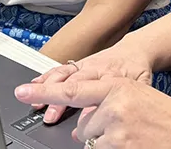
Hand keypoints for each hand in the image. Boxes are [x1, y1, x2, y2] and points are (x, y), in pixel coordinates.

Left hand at [15, 76, 170, 147]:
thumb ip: (110, 100)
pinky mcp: (119, 146)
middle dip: (97, 130)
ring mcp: (116, 128)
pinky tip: (134, 144)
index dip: (44, 91)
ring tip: (134, 137)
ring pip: (91, 140)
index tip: (23, 92)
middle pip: (83, 123)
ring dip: (107, 142)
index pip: (73, 89)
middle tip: (127, 129)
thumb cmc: (170, 119)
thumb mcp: (139, 96)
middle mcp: (114, 104)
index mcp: (118, 86)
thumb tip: (84, 118)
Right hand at [30, 45, 153, 123]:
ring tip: (32, 100)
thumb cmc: (138, 71)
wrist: (137, 49)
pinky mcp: (79, 62)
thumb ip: (118, 103)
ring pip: (61, 73)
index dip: (65, 102)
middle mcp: (94, 68)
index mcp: (109, 76)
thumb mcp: (137, 88)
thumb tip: (94, 121)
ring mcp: (85, 64)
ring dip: (45, 87)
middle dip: (52, 96)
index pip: (83, 90)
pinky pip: (60, 68)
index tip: (51, 114)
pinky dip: (45, 76)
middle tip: (40, 111)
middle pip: (69, 82)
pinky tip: (33, 85)